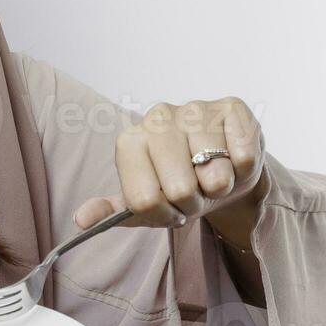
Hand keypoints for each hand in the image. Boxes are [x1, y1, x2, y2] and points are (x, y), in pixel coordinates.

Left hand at [73, 96, 265, 230]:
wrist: (223, 169)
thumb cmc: (180, 185)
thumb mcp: (143, 204)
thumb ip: (112, 212)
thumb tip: (81, 219)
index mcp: (130, 141)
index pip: (144, 200)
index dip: (164, 215)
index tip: (169, 208)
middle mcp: (157, 117)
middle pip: (180, 189)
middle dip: (193, 202)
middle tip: (195, 191)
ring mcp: (195, 108)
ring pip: (214, 174)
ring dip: (220, 186)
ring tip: (214, 174)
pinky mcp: (231, 107)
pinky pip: (243, 157)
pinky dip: (243, 170)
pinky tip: (233, 159)